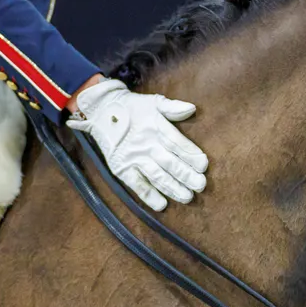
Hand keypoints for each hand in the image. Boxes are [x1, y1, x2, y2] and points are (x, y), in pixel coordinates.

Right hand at [67, 78, 208, 210]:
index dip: (191, 154)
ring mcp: (134, 158)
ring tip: (188, 197)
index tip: (204, 165)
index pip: (177, 143)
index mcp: (156, 128)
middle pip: (170, 162)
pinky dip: (148, 196)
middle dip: (186, 175)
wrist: (101, 111)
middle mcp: (146, 144)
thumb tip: (192, 109)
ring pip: (157, 176)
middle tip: (201, 185)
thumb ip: (172, 107)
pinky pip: (137, 184)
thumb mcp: (153, 102)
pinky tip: (161, 205)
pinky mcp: (121, 169)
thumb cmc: (133, 107)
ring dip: (173, 188)